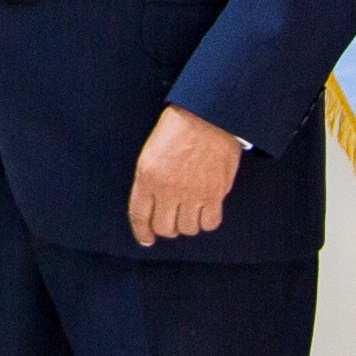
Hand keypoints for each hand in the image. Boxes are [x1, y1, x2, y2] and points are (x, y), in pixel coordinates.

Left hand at [127, 106, 242, 248]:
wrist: (208, 116)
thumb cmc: (179, 128)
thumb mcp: (151, 151)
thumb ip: (149, 180)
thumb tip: (152, 207)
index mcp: (148, 176)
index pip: (139, 215)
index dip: (142, 232)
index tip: (147, 239)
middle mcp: (168, 188)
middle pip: (164, 228)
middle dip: (167, 228)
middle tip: (172, 221)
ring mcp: (193, 192)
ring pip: (187, 228)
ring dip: (188, 224)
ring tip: (190, 213)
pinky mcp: (215, 192)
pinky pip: (210, 222)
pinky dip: (207, 221)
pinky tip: (206, 212)